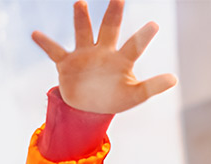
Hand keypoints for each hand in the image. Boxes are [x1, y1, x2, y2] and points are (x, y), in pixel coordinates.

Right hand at [32, 0, 176, 113]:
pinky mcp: (67, 64)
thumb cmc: (114, 97)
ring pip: (83, 33)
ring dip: (81, 20)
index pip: (134, 46)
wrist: (89, 107)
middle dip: (113, 14)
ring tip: (80, 3)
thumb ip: (152, 87)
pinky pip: (55, 51)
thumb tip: (175, 79)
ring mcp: (84, 55)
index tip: (155, 25)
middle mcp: (103, 52)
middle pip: (109, 29)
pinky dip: (45, 43)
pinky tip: (35, 34)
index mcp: (121, 60)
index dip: (143, 37)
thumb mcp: (135, 96)